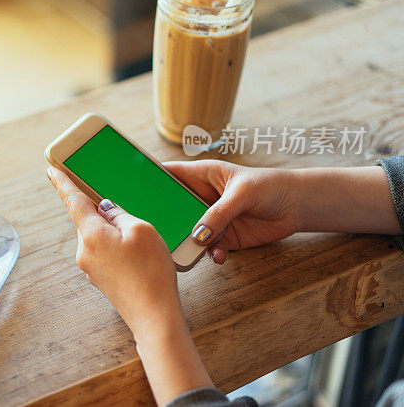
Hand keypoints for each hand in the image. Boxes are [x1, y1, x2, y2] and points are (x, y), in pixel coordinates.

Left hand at [46, 167, 180, 331]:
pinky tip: (138, 259)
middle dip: (107, 215)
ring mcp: (91, 267)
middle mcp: (84, 251)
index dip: (63, 183)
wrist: (153, 316)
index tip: (52, 170)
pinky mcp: (101, 279)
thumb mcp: (141, 229)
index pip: (73, 201)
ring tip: (143, 247)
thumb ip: (119, 214)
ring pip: (99, 237)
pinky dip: (118, 249)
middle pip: (89, 220)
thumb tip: (106, 210)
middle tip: (131, 221)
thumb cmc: (150, 272)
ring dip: (116, 234)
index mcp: (91, 234)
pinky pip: (105, 253)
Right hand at [163, 160, 298, 263]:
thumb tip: (198, 235)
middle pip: (174, 208)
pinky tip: (219, 256)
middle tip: (154, 231)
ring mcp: (211, 219)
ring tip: (189, 251)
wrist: (298, 206)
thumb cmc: (270, 186)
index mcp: (201, 176)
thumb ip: (219, 214)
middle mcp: (201, 198)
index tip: (133, 192)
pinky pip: (209, 248)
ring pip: (189, 231)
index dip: (151, 181)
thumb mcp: (242, 194)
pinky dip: (211, 253)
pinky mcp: (225, 237)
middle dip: (165, 220)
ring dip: (188, 242)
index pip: (169, 175)